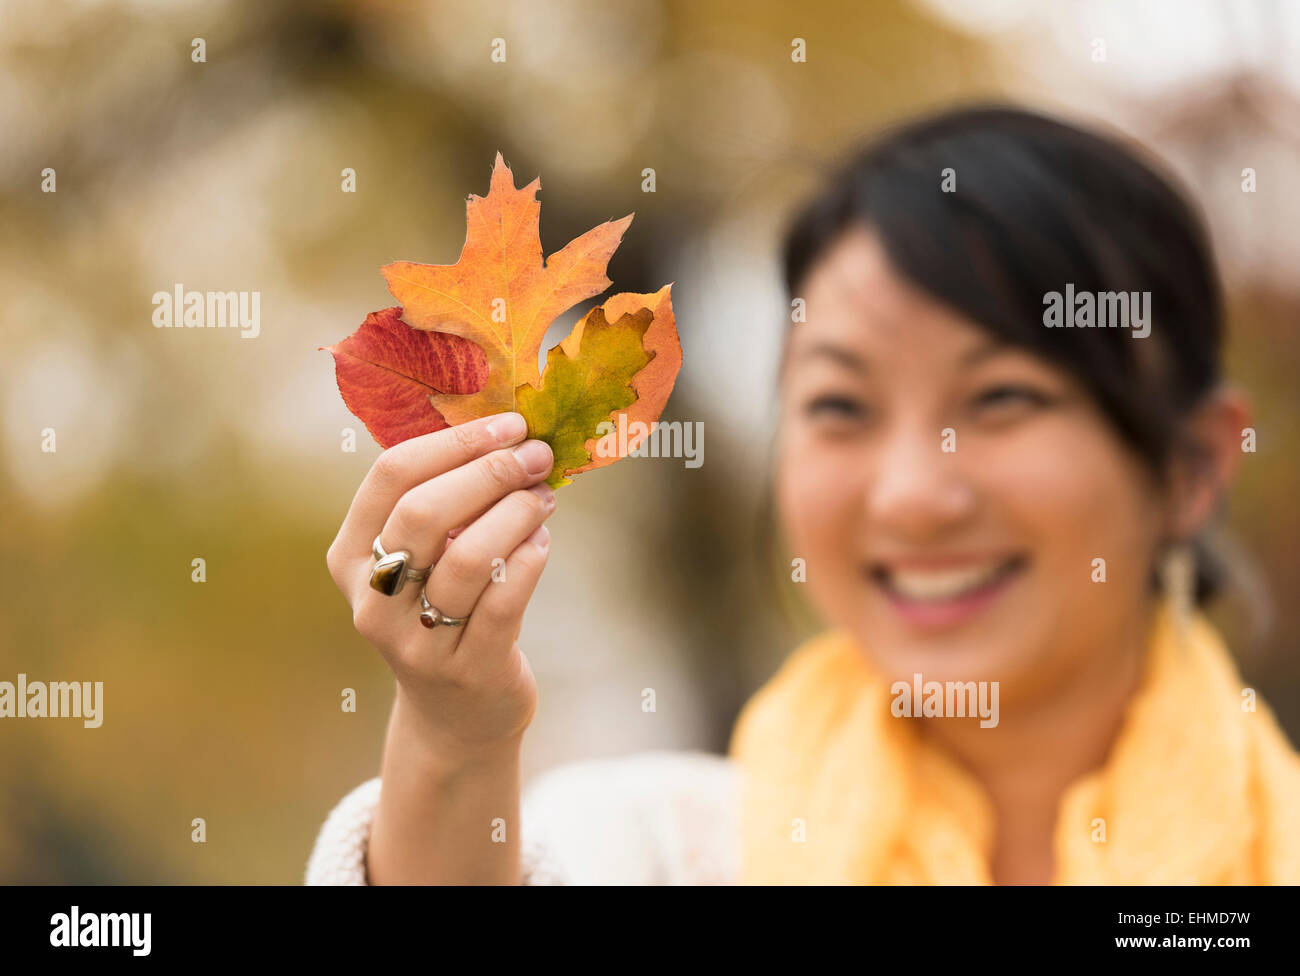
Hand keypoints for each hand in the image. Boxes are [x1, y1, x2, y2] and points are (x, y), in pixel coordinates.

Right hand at [326, 412, 554, 758]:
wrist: (457, 716)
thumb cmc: (445, 613)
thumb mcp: (424, 560)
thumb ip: (446, 501)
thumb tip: (509, 432)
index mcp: (350, 557)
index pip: (391, 477)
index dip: (455, 442)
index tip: (509, 424)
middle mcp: (372, 600)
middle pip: (424, 512)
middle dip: (489, 473)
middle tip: (536, 456)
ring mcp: (415, 642)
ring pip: (467, 558)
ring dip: (516, 514)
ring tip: (545, 498)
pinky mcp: (468, 670)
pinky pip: (503, 601)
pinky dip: (530, 561)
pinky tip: (543, 543)